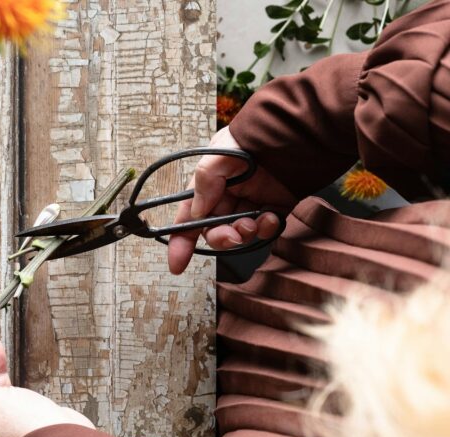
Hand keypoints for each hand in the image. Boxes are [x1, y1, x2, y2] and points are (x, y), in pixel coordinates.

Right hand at [167, 127, 297, 274]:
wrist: (300, 130)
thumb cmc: (256, 135)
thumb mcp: (220, 153)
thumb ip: (205, 182)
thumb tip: (198, 211)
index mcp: (210, 182)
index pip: (189, 216)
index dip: (180, 241)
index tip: (177, 265)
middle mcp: (228, 194)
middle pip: (215, 229)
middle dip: (221, 237)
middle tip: (233, 235)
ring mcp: (252, 201)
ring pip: (240, 232)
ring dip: (244, 233)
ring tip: (255, 222)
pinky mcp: (276, 205)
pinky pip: (266, 228)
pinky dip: (267, 228)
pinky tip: (270, 217)